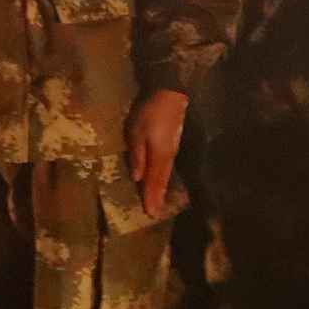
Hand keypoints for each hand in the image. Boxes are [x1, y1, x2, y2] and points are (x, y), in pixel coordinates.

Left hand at [128, 89, 190, 219]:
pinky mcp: (172, 143)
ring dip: (161, 188)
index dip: (151, 197)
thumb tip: (137, 177)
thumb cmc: (149, 113)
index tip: (150, 213)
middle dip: (157, 196)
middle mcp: (167, 156)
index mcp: (158, 156)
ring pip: (165, 174)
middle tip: (155, 213)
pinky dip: (163, 177)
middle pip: (162, 180)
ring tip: (158, 201)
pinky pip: (167, 166)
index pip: (153, 181)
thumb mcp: (136, 133)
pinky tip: (161, 178)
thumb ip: (138, 155)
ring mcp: (172, 149)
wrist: (169, 94)